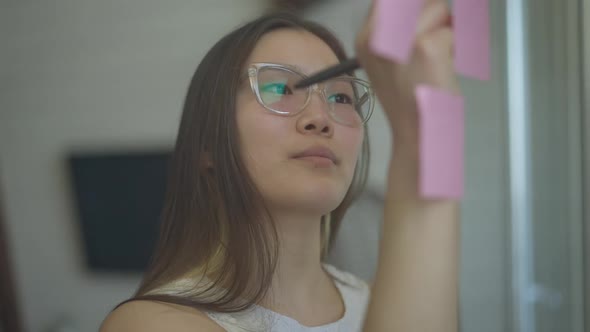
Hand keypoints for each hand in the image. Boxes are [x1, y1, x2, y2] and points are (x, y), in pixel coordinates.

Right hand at [355, 0, 459, 148]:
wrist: (417, 134)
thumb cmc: (410, 100)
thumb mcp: (390, 60)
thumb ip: (398, 29)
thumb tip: (425, 5)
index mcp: (365, 38)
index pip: (390, 0)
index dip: (413, 7)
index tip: (422, 24)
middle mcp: (378, 36)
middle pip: (417, 0)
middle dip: (433, 16)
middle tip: (431, 45)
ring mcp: (401, 40)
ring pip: (438, 8)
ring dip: (445, 31)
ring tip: (436, 59)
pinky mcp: (427, 47)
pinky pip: (453, 30)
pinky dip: (456, 48)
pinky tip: (443, 67)